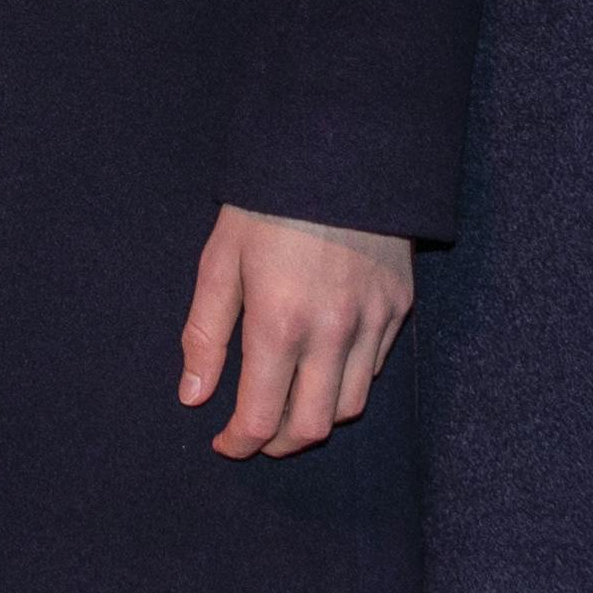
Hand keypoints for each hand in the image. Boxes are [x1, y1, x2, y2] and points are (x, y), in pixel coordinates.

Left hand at [180, 206, 412, 459]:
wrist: (339, 149)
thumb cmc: (268, 203)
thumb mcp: (221, 261)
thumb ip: (204, 334)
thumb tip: (193, 395)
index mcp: (279, 324)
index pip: (261, 418)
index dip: (239, 442)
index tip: (225, 442)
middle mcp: (332, 332)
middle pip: (312, 428)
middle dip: (278, 443)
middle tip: (257, 432)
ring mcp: (372, 320)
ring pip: (350, 404)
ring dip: (316, 417)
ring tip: (290, 402)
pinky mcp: (399, 304)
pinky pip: (376, 365)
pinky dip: (347, 378)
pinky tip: (323, 360)